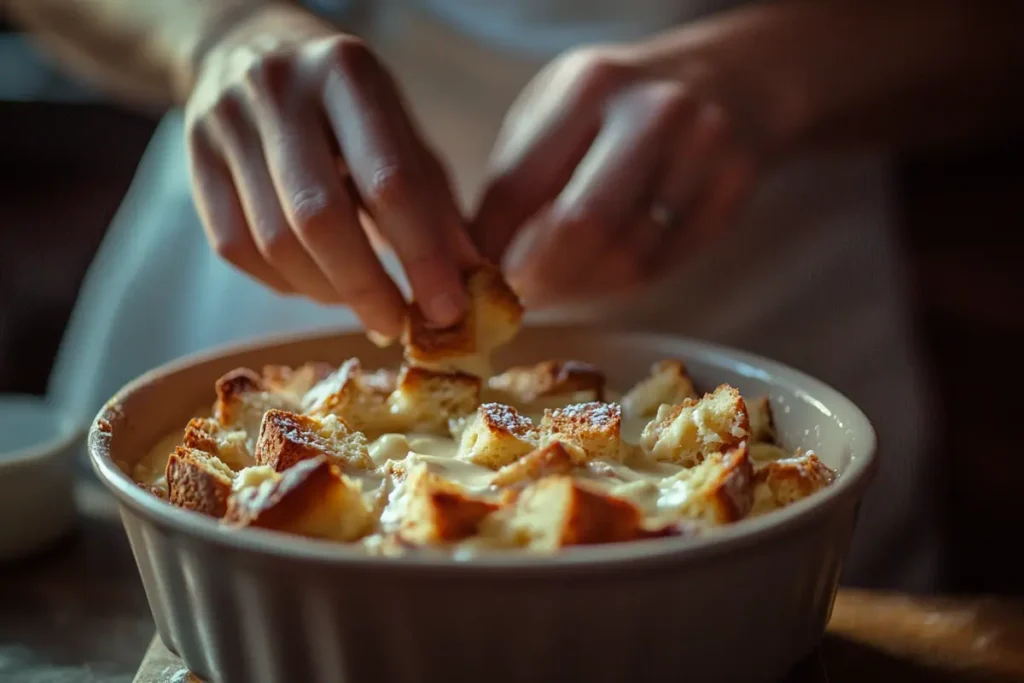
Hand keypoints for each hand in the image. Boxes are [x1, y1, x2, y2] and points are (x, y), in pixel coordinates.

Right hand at [184, 4, 477, 336]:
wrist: (247, 48)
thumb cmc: (346, 106)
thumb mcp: (402, 132)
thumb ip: (435, 202)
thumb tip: (474, 280)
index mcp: (348, 74)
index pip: (390, 181)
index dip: (423, 256)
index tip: (449, 310)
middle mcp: (279, 91)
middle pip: (321, 218)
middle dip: (368, 287)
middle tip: (399, 327)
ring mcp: (226, 125)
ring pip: (276, 243)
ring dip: (328, 291)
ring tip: (364, 301)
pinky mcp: (194, 163)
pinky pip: (238, 249)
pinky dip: (286, 283)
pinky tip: (318, 280)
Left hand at [471, 43, 767, 307]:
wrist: (738, 74)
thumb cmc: (626, 101)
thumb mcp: (564, 107)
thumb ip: (521, 174)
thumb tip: (476, 255)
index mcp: (590, 83)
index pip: (519, 186)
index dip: (489, 247)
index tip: (473, 276)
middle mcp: (653, 111)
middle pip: (580, 227)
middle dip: (538, 278)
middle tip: (518, 298)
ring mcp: (704, 149)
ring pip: (627, 257)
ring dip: (579, 288)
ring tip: (557, 286)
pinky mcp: (735, 188)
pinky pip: (665, 265)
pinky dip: (622, 283)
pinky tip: (601, 274)